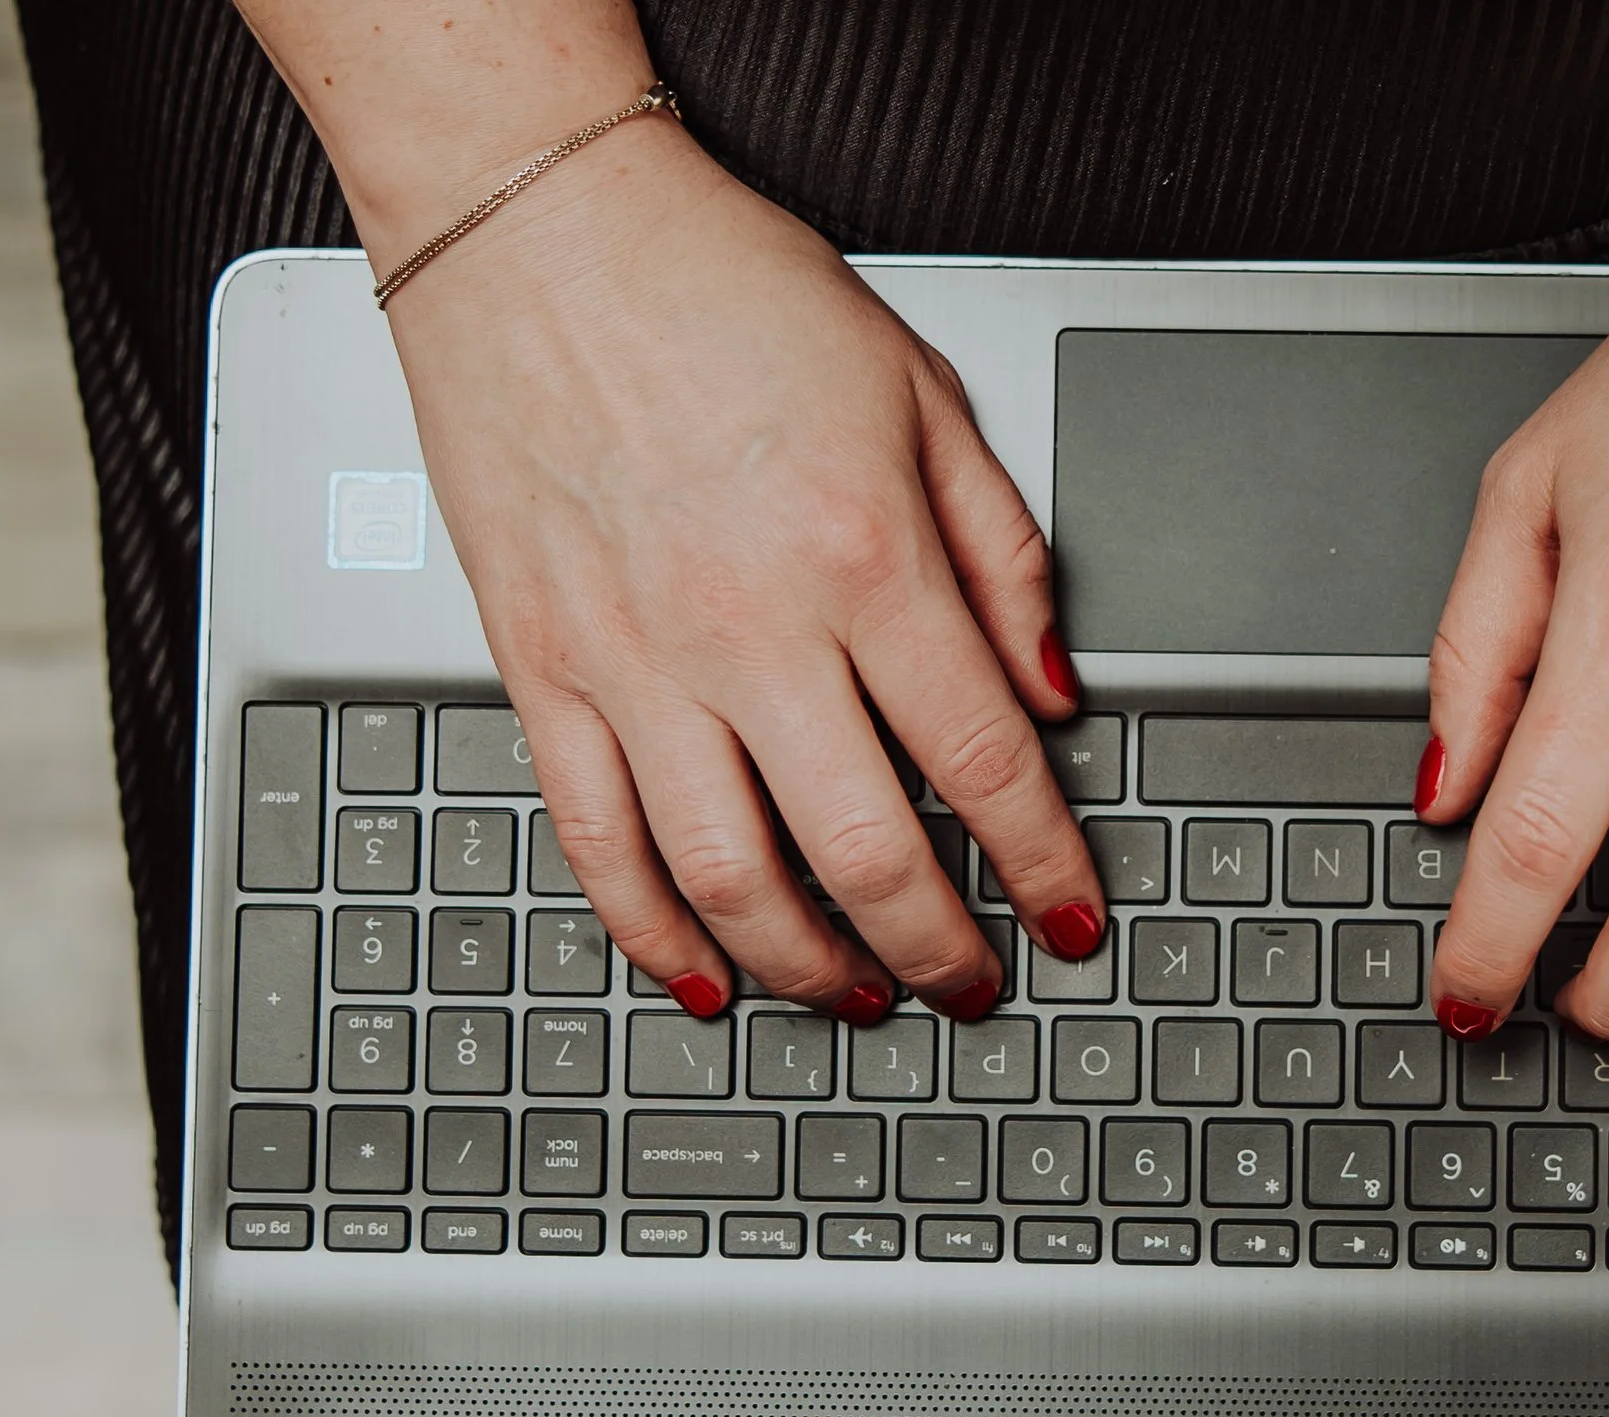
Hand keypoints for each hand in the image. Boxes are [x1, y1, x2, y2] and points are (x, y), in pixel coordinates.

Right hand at [382, 119, 1105, 1019]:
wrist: (539, 226)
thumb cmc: (725, 292)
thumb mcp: (921, 396)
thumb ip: (1003, 556)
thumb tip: (1050, 691)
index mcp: (864, 555)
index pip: (983, 760)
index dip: (1044, 864)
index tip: (1070, 916)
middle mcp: (750, 626)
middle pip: (868, 851)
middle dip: (939, 946)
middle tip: (974, 982)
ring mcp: (634, 658)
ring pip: (729, 877)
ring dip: (807, 966)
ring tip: (856, 997)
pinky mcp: (541, 666)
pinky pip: (597, 840)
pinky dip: (650, 931)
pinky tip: (702, 973)